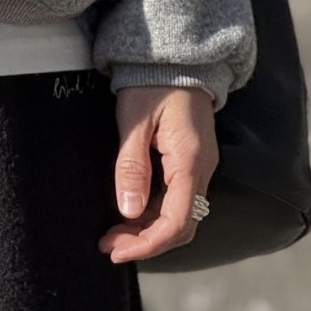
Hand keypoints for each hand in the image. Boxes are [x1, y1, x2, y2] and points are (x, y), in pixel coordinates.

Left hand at [97, 85, 218, 263]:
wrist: (174, 58)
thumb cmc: (152, 84)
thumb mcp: (135, 121)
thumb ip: (131, 166)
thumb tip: (128, 211)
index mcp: (190, 160)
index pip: (177, 221)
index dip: (148, 244)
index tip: (117, 251)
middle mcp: (201, 169)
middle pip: (181, 225)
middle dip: (145, 242)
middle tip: (109, 246)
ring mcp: (198, 167)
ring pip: (179, 215)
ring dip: (148, 230)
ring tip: (112, 234)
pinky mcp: (191, 163)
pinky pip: (177, 199)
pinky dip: (153, 213)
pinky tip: (129, 213)